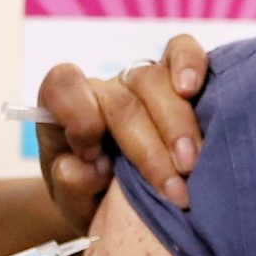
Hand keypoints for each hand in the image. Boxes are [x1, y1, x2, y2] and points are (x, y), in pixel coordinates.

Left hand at [35, 34, 208, 217]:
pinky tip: (193, 88)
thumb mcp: (76, 204)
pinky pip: (181, 49)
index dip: (78, 115)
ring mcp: (141, 80)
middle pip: (121, 99)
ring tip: (190, 166)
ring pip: (153, 79)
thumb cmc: (96, 198)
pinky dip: (189, 63)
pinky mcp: (178, 78)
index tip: (93, 156)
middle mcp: (103, 90)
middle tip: (173, 191)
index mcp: (66, 112)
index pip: (62, 86)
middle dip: (148, 148)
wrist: (126, 205)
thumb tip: (81, 169)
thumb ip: (71, 189)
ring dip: (176, 126)